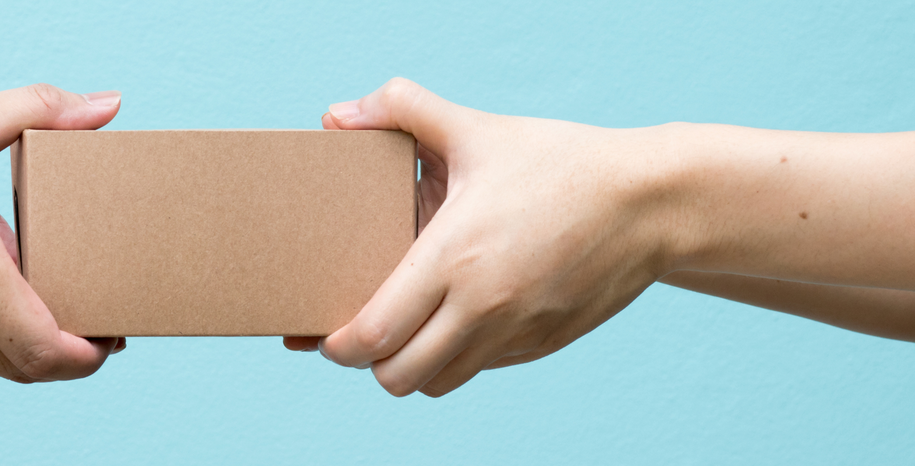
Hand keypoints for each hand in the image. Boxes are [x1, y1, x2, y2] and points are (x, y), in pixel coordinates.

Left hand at [286, 78, 682, 395]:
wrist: (652, 201)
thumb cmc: (559, 162)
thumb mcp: (478, 128)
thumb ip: (403, 110)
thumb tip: (336, 116)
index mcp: (455, 256)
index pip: (375, 333)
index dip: (337, 345)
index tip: (323, 333)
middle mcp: (483, 305)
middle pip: (398, 376)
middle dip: (369, 362)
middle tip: (362, 332)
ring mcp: (517, 332)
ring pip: (438, 384)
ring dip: (412, 367)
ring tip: (405, 331)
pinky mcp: (544, 344)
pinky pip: (481, 370)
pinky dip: (457, 358)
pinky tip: (456, 320)